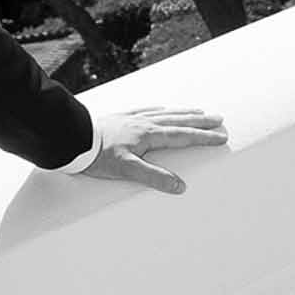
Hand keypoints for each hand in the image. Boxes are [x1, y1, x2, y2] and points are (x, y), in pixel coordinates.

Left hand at [80, 105, 227, 194]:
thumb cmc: (98, 157)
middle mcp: (143, 124)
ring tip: (197, 112)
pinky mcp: (118, 117)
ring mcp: (131, 119)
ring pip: (163, 114)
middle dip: (199, 122)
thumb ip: (153, 177)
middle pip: (177, 121)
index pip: (182, 136)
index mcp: (148, 136)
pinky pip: (144, 110)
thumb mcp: (127, 170)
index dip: (203, 138)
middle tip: (219, 120)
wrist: (72, 138)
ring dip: (182, 113)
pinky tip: (160, 109)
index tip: (222, 137)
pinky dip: (156, 110)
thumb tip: (180, 186)